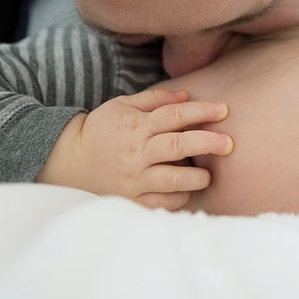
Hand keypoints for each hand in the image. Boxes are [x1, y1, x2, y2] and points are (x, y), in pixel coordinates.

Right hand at [37, 88, 233, 209]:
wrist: (69, 163)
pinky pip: (163, 203)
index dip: (201, 111)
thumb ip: (155, 100)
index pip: (173, 115)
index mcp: (135, 126)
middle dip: (208, 142)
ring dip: (196, 177)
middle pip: (178, 146)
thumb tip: (187, 96)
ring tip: (208, 175)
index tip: (224, 110)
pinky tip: (187, 191)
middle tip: (229, 143)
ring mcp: (134, 180)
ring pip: (173, 179)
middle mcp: (136, 153)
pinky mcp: (132, 201)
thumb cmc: (102, 131)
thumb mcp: (123, 106)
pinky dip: (179, 197)